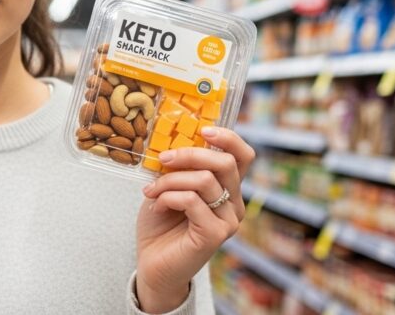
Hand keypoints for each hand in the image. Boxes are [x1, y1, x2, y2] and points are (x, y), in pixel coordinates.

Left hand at [134, 126, 254, 312]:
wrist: (153, 264)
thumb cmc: (161, 224)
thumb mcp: (168, 186)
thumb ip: (179, 167)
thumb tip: (175, 141)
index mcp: (227, 188)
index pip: (243, 156)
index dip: (228, 138)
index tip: (204, 130)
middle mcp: (234, 204)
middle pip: (225, 163)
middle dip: (190, 154)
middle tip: (163, 158)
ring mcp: (228, 221)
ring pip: (204, 180)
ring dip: (170, 179)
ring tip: (152, 190)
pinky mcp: (215, 235)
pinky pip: (191, 201)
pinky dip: (168, 197)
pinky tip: (157, 205)